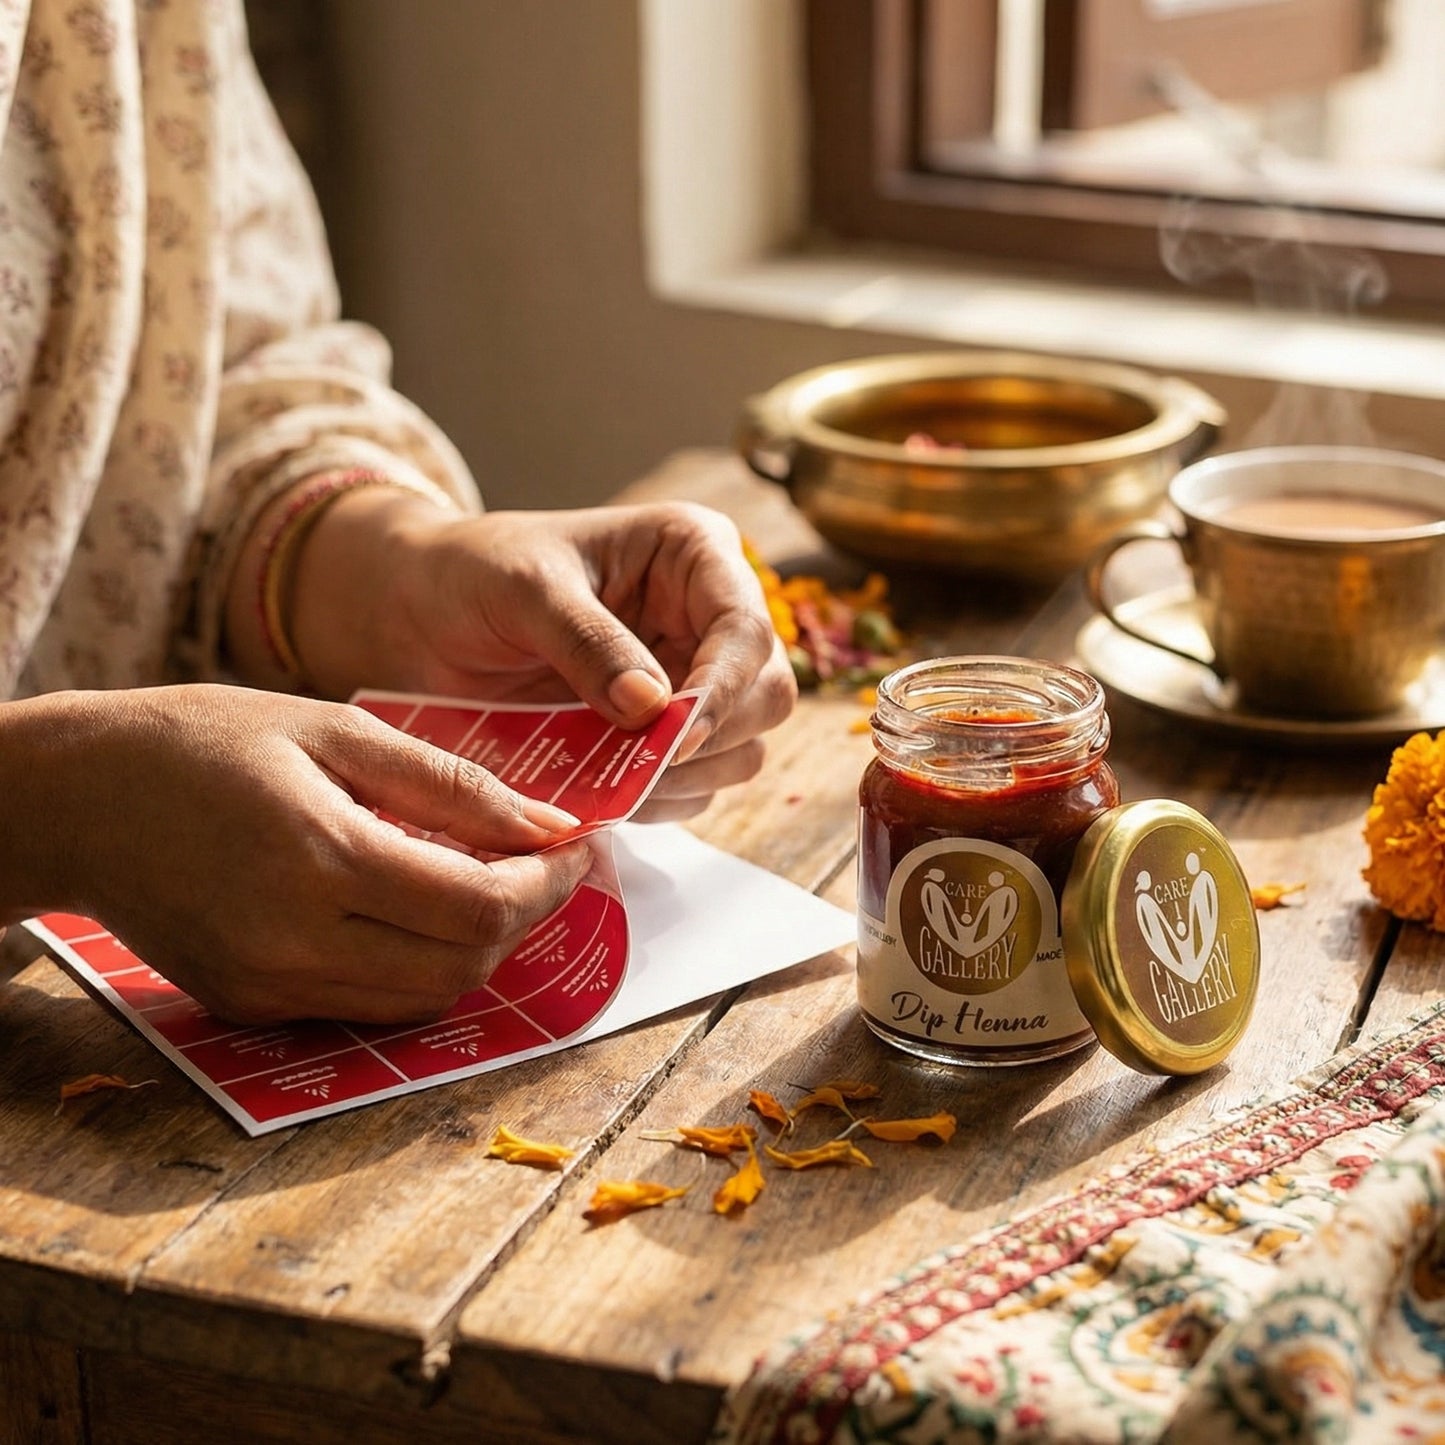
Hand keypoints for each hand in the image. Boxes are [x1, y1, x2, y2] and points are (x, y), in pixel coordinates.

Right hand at [0, 685, 590, 1023]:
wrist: (78, 797)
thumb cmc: (207, 740)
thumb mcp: (336, 731)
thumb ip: (452, 785)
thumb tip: (548, 826)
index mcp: (321, 858)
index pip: (479, 907)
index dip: (547, 884)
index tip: (578, 847)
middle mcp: (296, 942)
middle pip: (462, 966)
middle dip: (524, 919)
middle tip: (544, 864)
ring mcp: (269, 986)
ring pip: (422, 1000)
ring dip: (477, 950)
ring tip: (489, 883)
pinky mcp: (250, 1006)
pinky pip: (367, 1006)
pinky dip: (416, 967)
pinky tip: (418, 909)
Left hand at [292, 498, 797, 820]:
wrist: (416, 616)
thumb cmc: (470, 574)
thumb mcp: (522, 589)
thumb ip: (586, 641)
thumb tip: (652, 707)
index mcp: (694, 554)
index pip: (748, 629)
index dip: (725, 688)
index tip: (672, 735)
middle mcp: (709, 619)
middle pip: (767, 696)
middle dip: (710, 738)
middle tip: (637, 766)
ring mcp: (693, 683)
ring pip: (742, 751)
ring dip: (683, 777)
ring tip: (605, 775)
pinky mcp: (666, 738)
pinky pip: (693, 789)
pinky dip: (655, 799)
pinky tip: (599, 787)